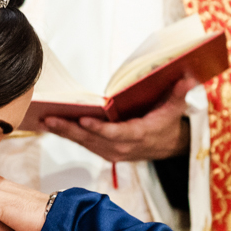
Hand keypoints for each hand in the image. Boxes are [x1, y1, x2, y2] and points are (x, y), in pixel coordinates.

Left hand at [41, 77, 197, 161]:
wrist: (168, 146)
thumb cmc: (168, 122)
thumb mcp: (176, 107)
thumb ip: (178, 93)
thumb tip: (186, 78)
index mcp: (139, 135)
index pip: (116, 134)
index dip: (99, 129)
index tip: (84, 120)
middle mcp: (122, 147)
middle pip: (93, 139)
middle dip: (70, 129)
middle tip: (50, 118)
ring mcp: (112, 151)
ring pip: (84, 142)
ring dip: (64, 132)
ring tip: (44, 119)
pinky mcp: (105, 151)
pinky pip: (84, 143)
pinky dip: (68, 134)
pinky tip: (52, 124)